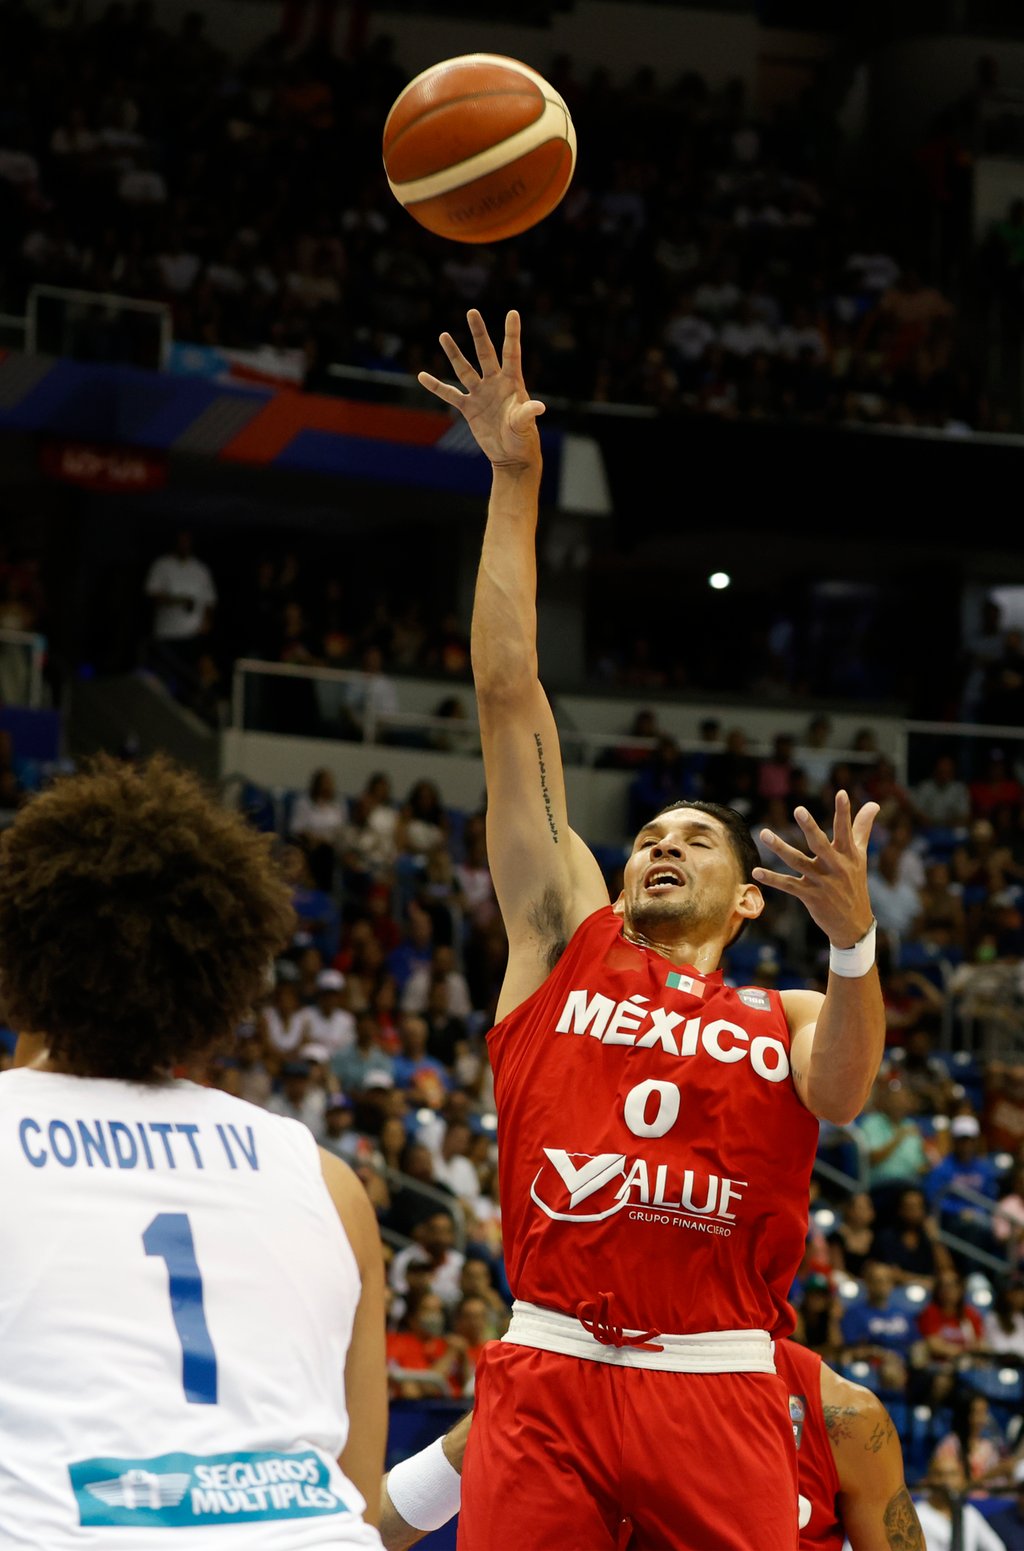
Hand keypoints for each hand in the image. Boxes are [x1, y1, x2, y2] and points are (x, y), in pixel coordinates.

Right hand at [417, 309, 544, 471]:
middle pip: (485, 353)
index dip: (512, 333)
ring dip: (454, 353)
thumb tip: (538, 407)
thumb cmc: (523, 439)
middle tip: (472, 312)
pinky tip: (423, 376)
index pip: (511, 353)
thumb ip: (527, 414)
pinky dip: (436, 386)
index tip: (512, 312)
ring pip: (464, 369)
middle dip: (478, 333)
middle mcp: (495, 383)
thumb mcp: (524, 425)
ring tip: (443, 335)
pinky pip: (449, 394)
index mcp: (512, 382)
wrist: (511, 456)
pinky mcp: (468, 408)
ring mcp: (480, 394)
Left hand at [753, 791, 878, 945]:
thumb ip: (862, 828)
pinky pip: (788, 885)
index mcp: (848, 855)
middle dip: (810, 827)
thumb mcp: (860, 856)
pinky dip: (772, 879)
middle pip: (820, 844)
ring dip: (779, 848)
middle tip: (798, 809)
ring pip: (797, 862)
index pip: (846, 830)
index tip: (841, 793)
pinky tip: (756, 872)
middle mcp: (835, 867)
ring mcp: (822, 882)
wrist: (854, 924)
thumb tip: (874, 803)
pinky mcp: (809, 896)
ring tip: (764, 833)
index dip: (844, 812)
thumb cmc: (855, 883)